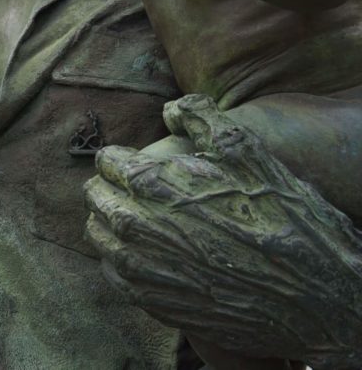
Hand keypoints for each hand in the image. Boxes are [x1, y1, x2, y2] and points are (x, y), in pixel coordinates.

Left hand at [85, 95, 361, 368]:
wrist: (313, 298)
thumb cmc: (284, 221)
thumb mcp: (251, 154)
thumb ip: (202, 119)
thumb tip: (169, 107)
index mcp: (151, 184)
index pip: (107, 160)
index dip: (123, 157)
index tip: (138, 161)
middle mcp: (135, 226)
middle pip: (96, 196)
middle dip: (112, 186)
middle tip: (136, 187)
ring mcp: (139, 268)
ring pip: (99, 235)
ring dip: (111, 221)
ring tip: (140, 217)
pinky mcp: (150, 301)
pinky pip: (114, 273)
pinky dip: (121, 259)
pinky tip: (149, 253)